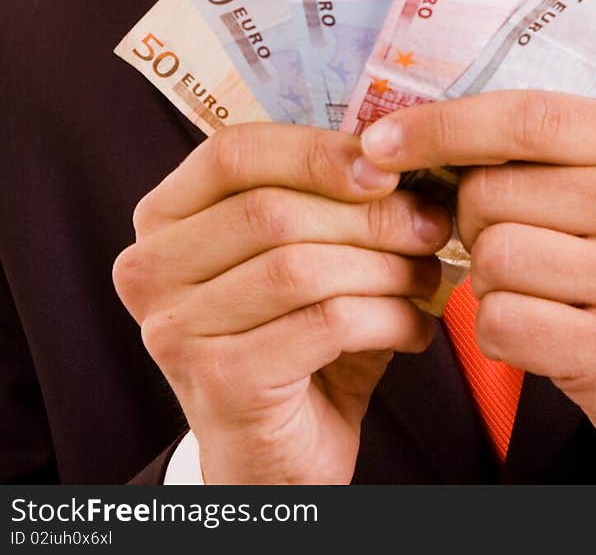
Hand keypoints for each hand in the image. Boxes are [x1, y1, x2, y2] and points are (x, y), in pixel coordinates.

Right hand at [112, 123, 450, 483]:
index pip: (232, 153)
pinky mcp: (218, 382)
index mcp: (164, 217)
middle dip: (369, 216)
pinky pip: (325, 324)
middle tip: (431, 226)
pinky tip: (414, 329)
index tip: (386, 167)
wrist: (275, 459)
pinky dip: (387, 319)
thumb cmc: (295, 339)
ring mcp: (175, 330)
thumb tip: (405, 154)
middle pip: (272, 211)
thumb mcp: (304, 253)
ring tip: (426, 279)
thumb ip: (330, 200)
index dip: (314, 150)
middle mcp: (150, 269)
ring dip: (385, 269)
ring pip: (301, 268)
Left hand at [360, 90, 595, 462]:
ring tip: (532, 283)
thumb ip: (543, 148)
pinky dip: (498, 327)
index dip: (441, 126)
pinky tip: (538, 325)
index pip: (524, 118)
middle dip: (471, 217)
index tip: (381, 142)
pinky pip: (501, 324)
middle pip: (491, 192)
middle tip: (508, 235)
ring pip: (490, 258)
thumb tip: (419, 132)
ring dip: (487, 277)